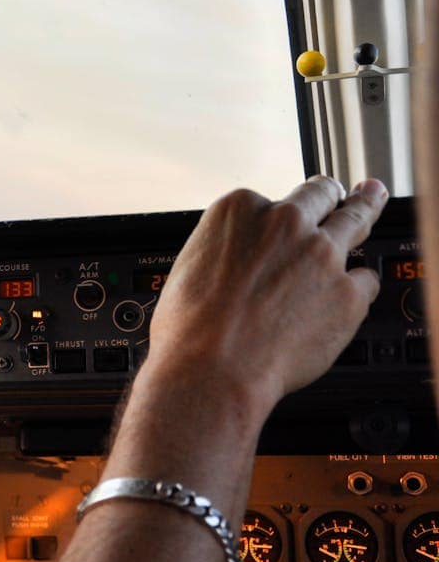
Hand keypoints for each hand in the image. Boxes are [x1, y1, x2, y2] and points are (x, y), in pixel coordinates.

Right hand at [144, 176, 387, 422]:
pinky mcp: (348, 293)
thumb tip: (238, 262)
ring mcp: (322, 256)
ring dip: (365, 207)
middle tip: (335, 193)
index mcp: (239, 211)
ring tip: (372, 197)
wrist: (213, 369)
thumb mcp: (190, 268)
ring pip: (356, 220)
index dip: (273, 215)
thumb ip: (225, 252)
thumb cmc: (190, 328)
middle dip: (327, 194)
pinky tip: (352, 291)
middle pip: (319, 195)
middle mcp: (285, 223)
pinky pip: (366, 280)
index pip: (268, 199)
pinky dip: (358, 286)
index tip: (278, 222)